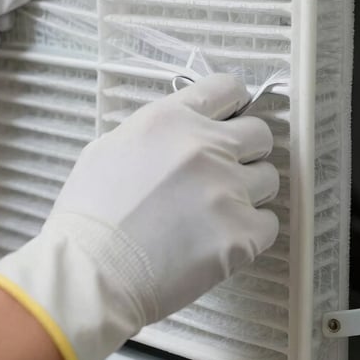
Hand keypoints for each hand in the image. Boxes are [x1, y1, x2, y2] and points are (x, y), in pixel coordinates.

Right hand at [0, 74, 279, 359]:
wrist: (90, 272)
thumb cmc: (90, 214)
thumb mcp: (109, 148)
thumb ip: (154, 132)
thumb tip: (180, 132)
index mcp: (171, 119)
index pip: (227, 88)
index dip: (233, 104)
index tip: (230, 120)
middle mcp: (205, 146)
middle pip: (260, 133)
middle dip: (247, 151)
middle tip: (225, 173)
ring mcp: (227, 189)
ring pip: (269, 178)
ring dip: (250, 192)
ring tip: (218, 212)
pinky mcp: (241, 233)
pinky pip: (268, 224)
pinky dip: (250, 233)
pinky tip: (220, 241)